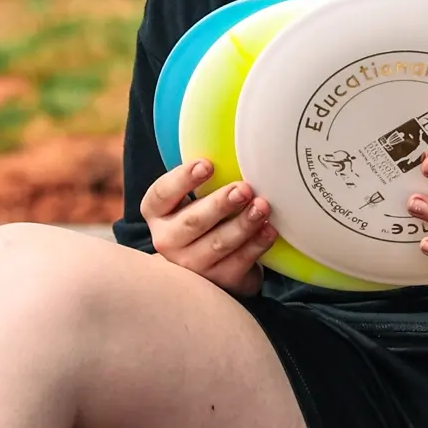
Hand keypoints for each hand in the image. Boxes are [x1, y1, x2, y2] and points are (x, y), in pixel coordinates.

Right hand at [139, 156, 275, 296]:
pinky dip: (256, 245)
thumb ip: (201, 179)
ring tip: (262, 207)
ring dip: (243, 224)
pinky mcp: (218, 282)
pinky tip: (270, 231)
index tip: (207, 165)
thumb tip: (232, 144)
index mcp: (157, 214)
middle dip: (220, 204)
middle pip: (193, 221)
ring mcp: (191, 266)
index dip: (183, 179)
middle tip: (244, 189)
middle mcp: (167, 241)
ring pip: (218, 243)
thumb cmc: (204, 218)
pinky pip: (239, 262)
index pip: (162, 194)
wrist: (211, 265)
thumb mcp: (192, 198)